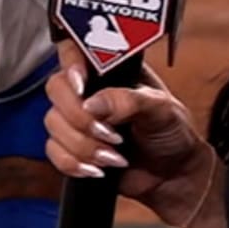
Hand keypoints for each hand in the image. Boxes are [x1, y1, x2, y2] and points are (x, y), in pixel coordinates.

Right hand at [42, 40, 216, 227]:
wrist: (175, 174)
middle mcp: (89, 91)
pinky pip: (53, 151)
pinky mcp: (72, 147)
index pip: (74, 53)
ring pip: (54, 124)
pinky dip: (74, 163)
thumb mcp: (161, 108)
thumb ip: (128, 100)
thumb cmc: (173, 132)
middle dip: (81, 118)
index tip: (82, 87)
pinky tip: (99, 169)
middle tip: (111, 133)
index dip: (71, 67)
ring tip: (115, 156)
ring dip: (84, 146)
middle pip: (57, 89)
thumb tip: (92, 103)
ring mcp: (78, 120)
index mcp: (109, 70)